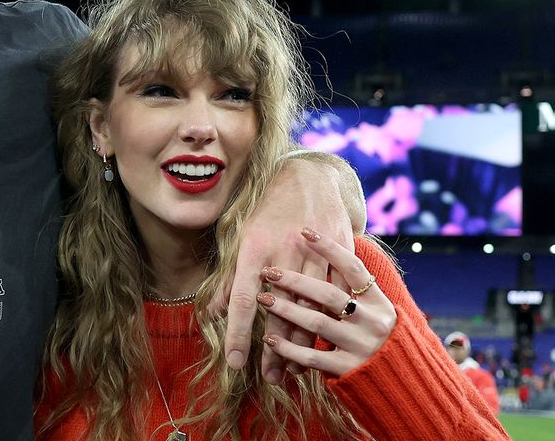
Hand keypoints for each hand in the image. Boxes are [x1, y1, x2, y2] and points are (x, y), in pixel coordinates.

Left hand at [209, 158, 355, 383]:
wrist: (310, 178)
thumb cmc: (268, 211)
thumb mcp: (242, 239)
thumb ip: (230, 279)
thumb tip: (214, 313)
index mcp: (255, 249)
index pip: (243, 299)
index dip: (239, 333)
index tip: (236, 363)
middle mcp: (284, 252)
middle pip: (280, 311)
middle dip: (274, 349)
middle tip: (269, 377)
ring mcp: (315, 253)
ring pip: (311, 307)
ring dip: (303, 342)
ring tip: (293, 369)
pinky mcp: (340, 253)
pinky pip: (337, 295)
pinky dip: (330, 320)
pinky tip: (322, 343)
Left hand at [258, 228, 396, 376]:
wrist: (404, 380)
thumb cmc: (375, 336)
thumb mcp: (373, 309)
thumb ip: (352, 289)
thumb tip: (320, 256)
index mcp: (378, 301)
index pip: (353, 267)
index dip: (330, 248)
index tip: (304, 231)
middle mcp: (373, 321)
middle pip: (329, 295)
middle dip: (295, 281)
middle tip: (269, 272)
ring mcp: (362, 345)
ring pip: (317, 323)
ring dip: (286, 310)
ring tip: (263, 300)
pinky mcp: (349, 369)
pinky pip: (313, 357)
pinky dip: (289, 348)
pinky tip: (270, 339)